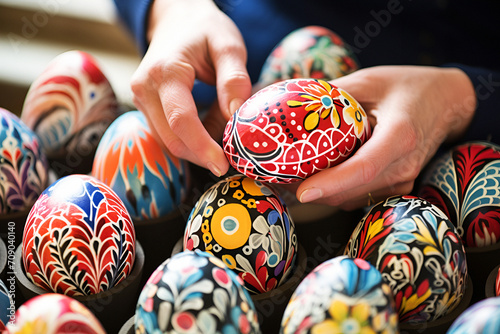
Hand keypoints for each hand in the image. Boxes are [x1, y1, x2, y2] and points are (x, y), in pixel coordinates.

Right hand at [130, 0, 251, 175]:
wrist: (177, 20)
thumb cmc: (205, 30)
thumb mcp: (228, 45)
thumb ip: (234, 80)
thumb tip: (236, 119)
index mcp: (166, 71)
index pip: (181, 120)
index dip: (202, 147)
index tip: (223, 165)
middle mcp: (144, 87)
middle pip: (171, 138)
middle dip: (201, 155)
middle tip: (230, 160)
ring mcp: (140, 98)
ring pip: (167, 141)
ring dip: (196, 149)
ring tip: (223, 141)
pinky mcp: (144, 106)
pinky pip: (165, 134)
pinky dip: (189, 141)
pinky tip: (209, 134)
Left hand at [296, 65, 475, 209]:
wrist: (448, 103)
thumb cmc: (407, 86)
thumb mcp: (369, 80)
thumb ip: (333, 94)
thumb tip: (290, 102)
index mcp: (401, 136)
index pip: (363, 168)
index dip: (331, 183)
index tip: (302, 191)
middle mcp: (404, 165)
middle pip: (352, 190)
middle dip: (314, 191)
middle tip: (278, 180)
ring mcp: (403, 180)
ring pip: (353, 198)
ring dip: (321, 194)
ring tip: (289, 178)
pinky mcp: (398, 186)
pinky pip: (360, 196)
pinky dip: (335, 191)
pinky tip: (315, 177)